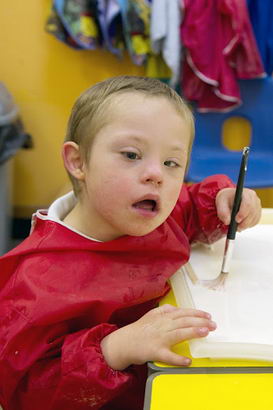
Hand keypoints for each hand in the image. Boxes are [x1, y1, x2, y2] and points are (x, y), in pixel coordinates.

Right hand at [101, 304, 215, 369]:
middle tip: (213, 324)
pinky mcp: (155, 352)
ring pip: (178, 334)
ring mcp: (159, 339)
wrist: (123, 343)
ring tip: (205, 332)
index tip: (208, 315)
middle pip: (183, 321)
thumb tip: (176, 308)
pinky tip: (187, 361)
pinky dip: (178, 359)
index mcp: (162, 317)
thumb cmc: (139, 330)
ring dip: (192, 332)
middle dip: (200, 321)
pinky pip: (168, 356)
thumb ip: (164, 310)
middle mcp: (162, 326)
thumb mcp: (150, 315)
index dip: (197, 313)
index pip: (183, 313)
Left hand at [215, 187, 260, 230]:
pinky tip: (241, 226)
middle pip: (252, 212)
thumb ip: (222, 212)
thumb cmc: (225, 199)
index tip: (236, 220)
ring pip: (254, 218)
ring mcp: (257, 206)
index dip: (243, 213)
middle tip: (236, 228)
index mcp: (246, 193)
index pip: (248, 203)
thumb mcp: (221, 203)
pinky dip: (248, 225)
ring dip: (246, 225)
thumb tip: (227, 222)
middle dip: (244, 222)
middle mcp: (254, 199)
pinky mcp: (257, 213)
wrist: (229, 198)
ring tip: (237, 228)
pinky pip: (255, 221)